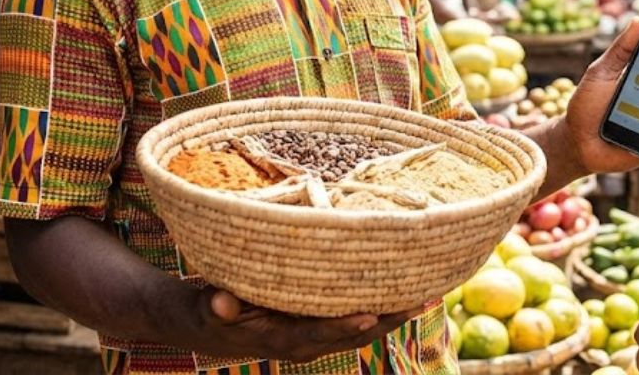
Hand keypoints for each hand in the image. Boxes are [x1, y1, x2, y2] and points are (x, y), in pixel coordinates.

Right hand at [197, 289, 425, 362]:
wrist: (211, 327)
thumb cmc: (212, 313)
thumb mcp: (210, 310)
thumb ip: (217, 307)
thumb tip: (220, 303)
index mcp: (284, 339)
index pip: (319, 334)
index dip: (343, 327)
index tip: (369, 316)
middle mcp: (307, 344)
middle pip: (355, 336)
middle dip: (389, 320)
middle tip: (423, 299)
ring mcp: (318, 339)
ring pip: (364, 331)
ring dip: (395, 315)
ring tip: (429, 295)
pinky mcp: (323, 330)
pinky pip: (358, 322)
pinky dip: (384, 309)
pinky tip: (408, 294)